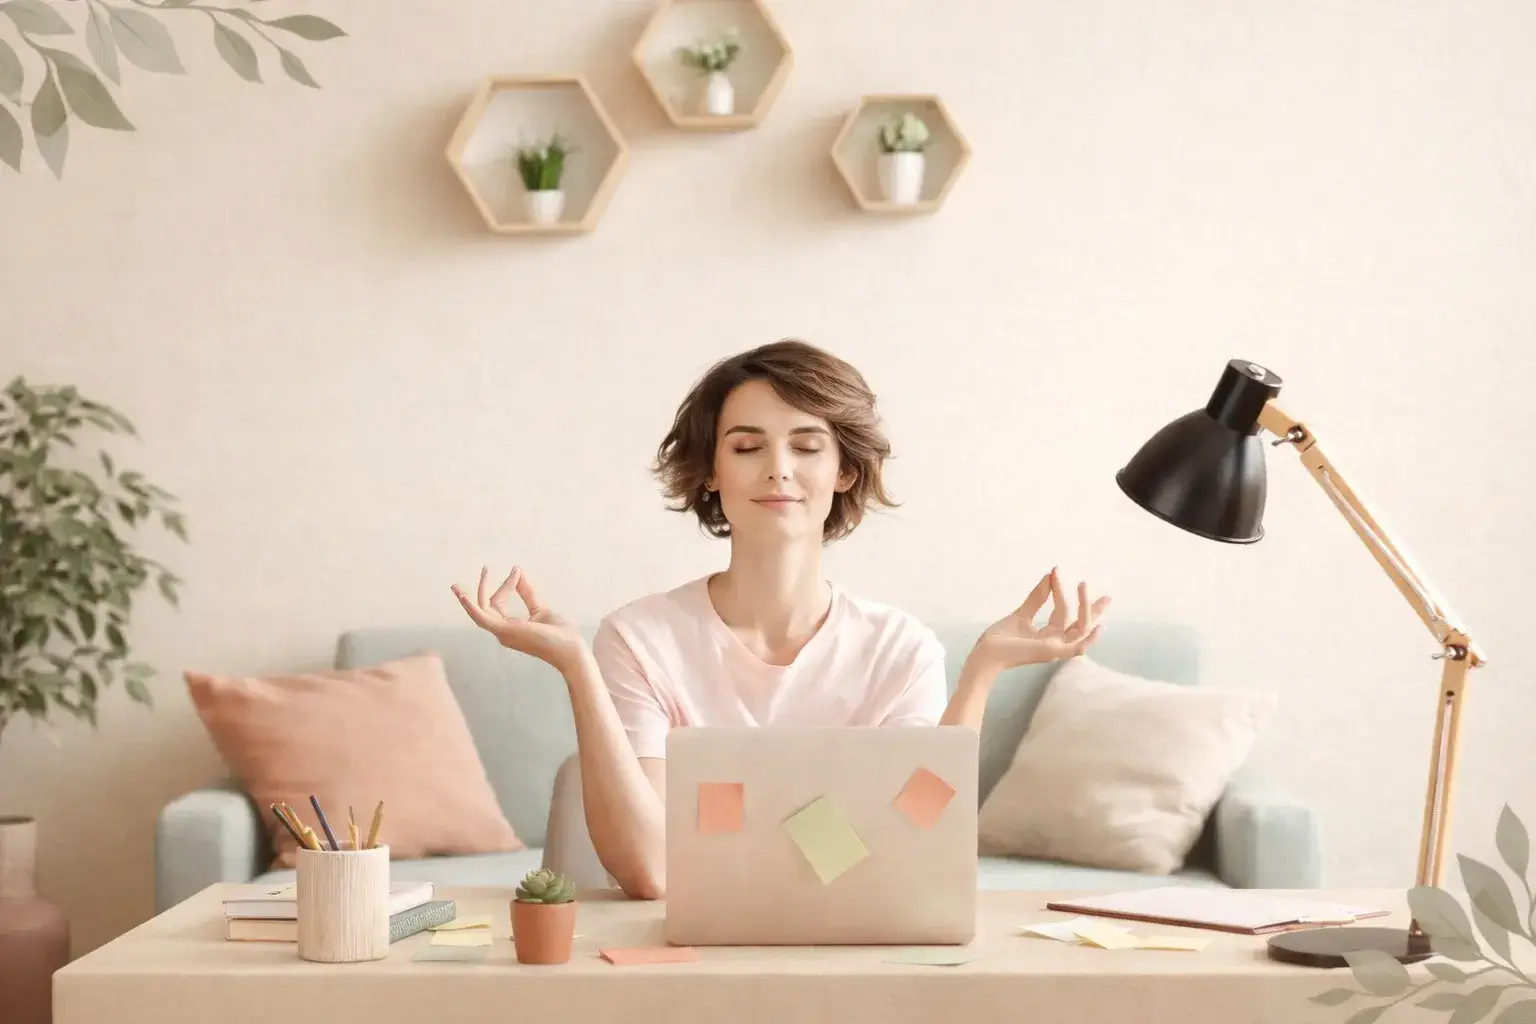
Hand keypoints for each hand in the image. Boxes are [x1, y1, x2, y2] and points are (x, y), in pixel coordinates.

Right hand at [451, 565, 585, 673]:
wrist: (569, 648)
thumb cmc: (559, 634)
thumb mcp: (540, 608)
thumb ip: (528, 594)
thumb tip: (519, 573)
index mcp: (510, 627)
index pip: (499, 603)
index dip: (507, 585)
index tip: (517, 571)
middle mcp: (503, 632)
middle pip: (487, 606)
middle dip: (484, 587)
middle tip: (485, 568)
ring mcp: (503, 632)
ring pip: (479, 612)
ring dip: (468, 598)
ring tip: (456, 586)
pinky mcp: (505, 630)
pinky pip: (482, 618)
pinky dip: (471, 607)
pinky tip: (464, 596)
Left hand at [971, 567, 1110, 672]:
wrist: (986, 652)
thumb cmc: (1000, 639)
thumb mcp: (1022, 613)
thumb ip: (1037, 597)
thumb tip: (1050, 575)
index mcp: (1049, 635)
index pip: (1065, 614)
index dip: (1064, 592)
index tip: (1056, 571)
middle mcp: (1056, 642)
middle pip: (1082, 624)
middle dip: (1094, 608)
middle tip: (1108, 595)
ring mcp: (1056, 649)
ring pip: (1081, 628)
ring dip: (1085, 607)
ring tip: (1083, 585)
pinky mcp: (1053, 653)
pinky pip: (1078, 648)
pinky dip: (1090, 639)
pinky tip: (1099, 625)